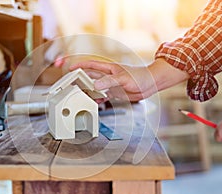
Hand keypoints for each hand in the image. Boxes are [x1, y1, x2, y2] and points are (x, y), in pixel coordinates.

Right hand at [70, 59, 188, 101]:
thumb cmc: (140, 76)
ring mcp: (111, 84)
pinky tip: (94, 102)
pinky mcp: (115, 92)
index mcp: (108, 68)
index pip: (91, 64)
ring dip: (89, 91)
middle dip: (81, 80)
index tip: (71, 68)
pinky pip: (103, 96)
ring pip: (95, 87)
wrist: (150, 84)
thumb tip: (95, 85)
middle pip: (90, 77)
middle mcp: (108, 76)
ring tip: (81, 95)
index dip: (80, 65)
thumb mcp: (123, 78)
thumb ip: (109, 82)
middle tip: (72, 85)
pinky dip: (98, 99)